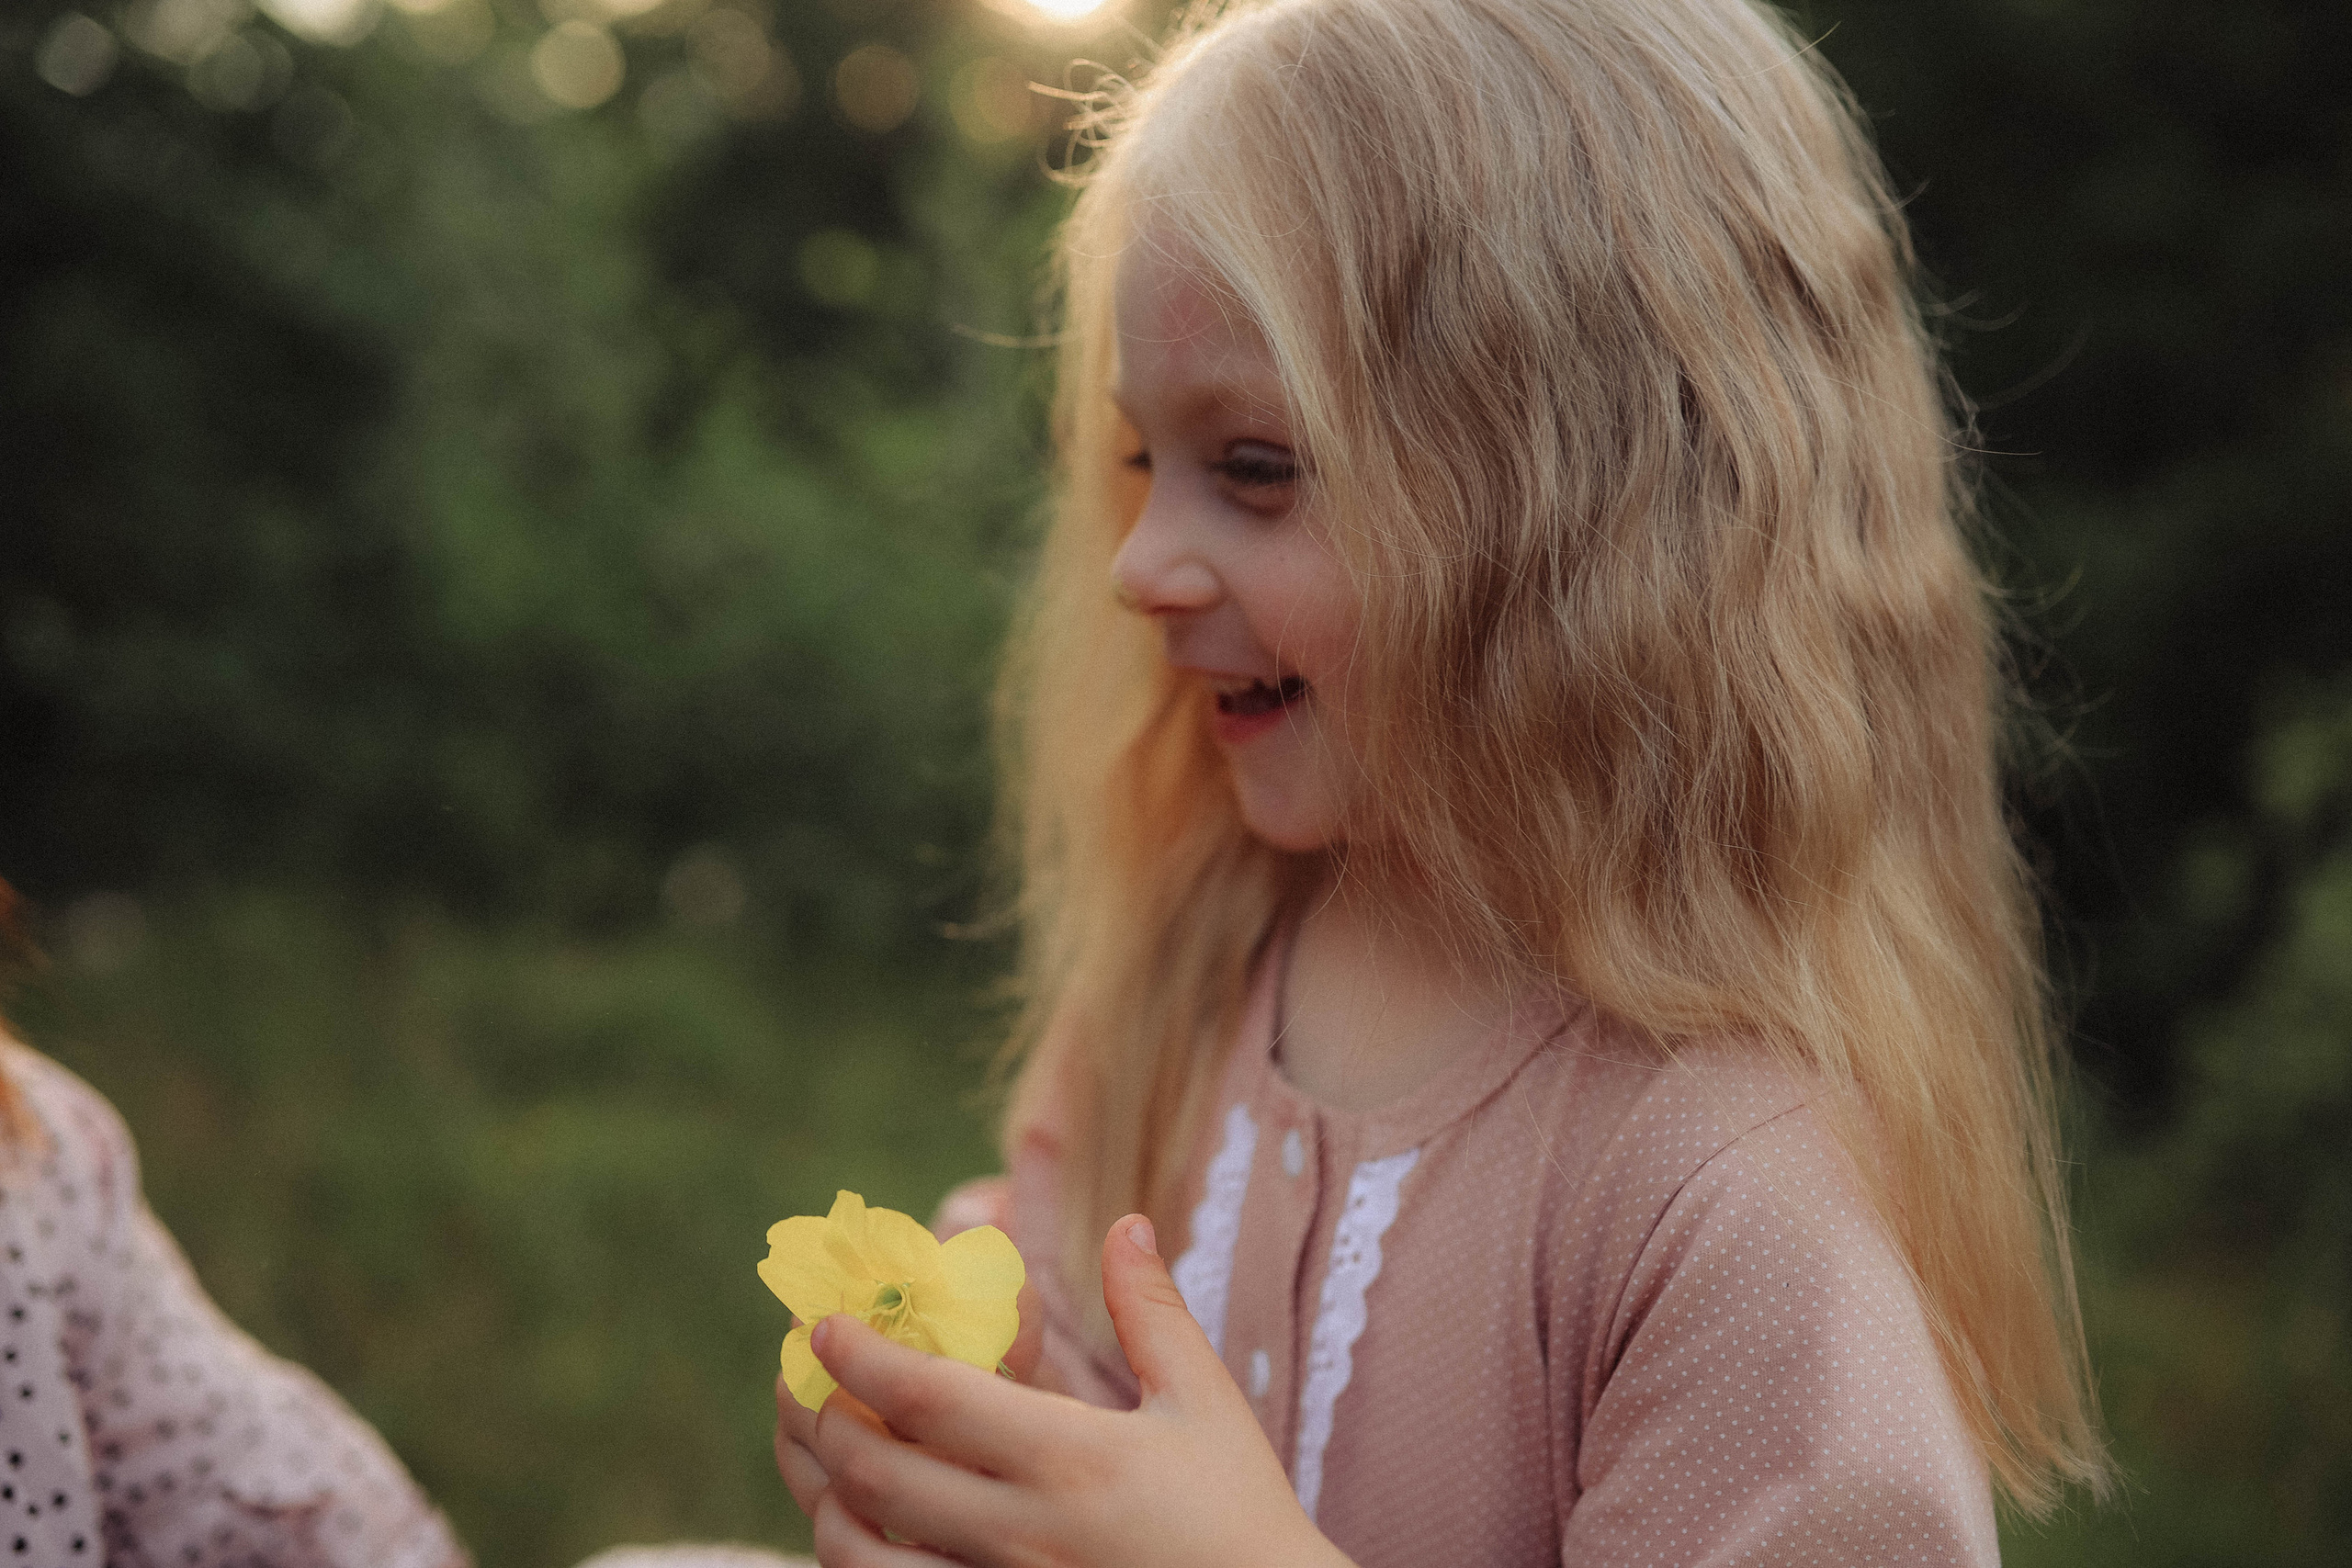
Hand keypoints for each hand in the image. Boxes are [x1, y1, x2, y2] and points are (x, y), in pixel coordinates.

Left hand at [796, 1215, 1351, 1567]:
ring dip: (827, 1499)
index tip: (823, 1323)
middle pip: (873, 1473)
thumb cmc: (1239, 1512)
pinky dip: (857, 1563)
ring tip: (829, 1456)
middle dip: (825, 1418)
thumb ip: (1153, 1312)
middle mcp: (1019, 1533)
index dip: (862, 1355)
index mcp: (1067, 1459)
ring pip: (861, 1555)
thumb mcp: (1206, 1403)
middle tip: (812, 1379)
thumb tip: (1127, 1224)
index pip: (929, 1398)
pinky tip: (865, 1531)